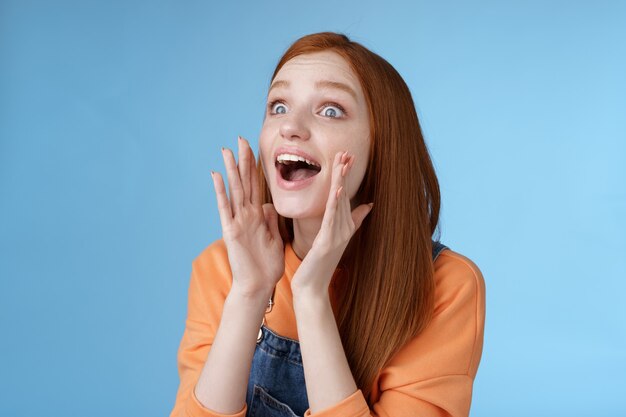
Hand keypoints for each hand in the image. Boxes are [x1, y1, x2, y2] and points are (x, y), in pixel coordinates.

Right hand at [211, 136, 284, 298]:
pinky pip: (225, 208)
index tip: (255, 149)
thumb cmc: (267, 266)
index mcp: (257, 216)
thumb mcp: (274, 239)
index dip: (256, 167)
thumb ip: (271, 221)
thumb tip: (268, 205)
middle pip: (245, 182)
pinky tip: (216, 176)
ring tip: (226, 150)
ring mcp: (237, 221)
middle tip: (241, 139)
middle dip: (243, 161)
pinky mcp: (231, 230)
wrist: (258, 287)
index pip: (257, 186)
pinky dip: (221, 192)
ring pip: (234, 190)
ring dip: (231, 170)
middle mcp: (246, 215)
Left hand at [290, 151, 372, 296]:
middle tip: (346, 152)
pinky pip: (331, 219)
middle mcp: (343, 228)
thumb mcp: (337, 238)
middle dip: (344, 173)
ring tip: (342, 163)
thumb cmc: (320, 264)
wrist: (312, 287)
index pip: (344, 195)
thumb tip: (368, 205)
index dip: (345, 176)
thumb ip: (353, 221)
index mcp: (343, 225)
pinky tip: (336, 190)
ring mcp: (337, 235)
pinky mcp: (327, 242)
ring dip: (340, 182)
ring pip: (339, 203)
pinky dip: (334, 204)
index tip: (348, 157)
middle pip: (343, 195)